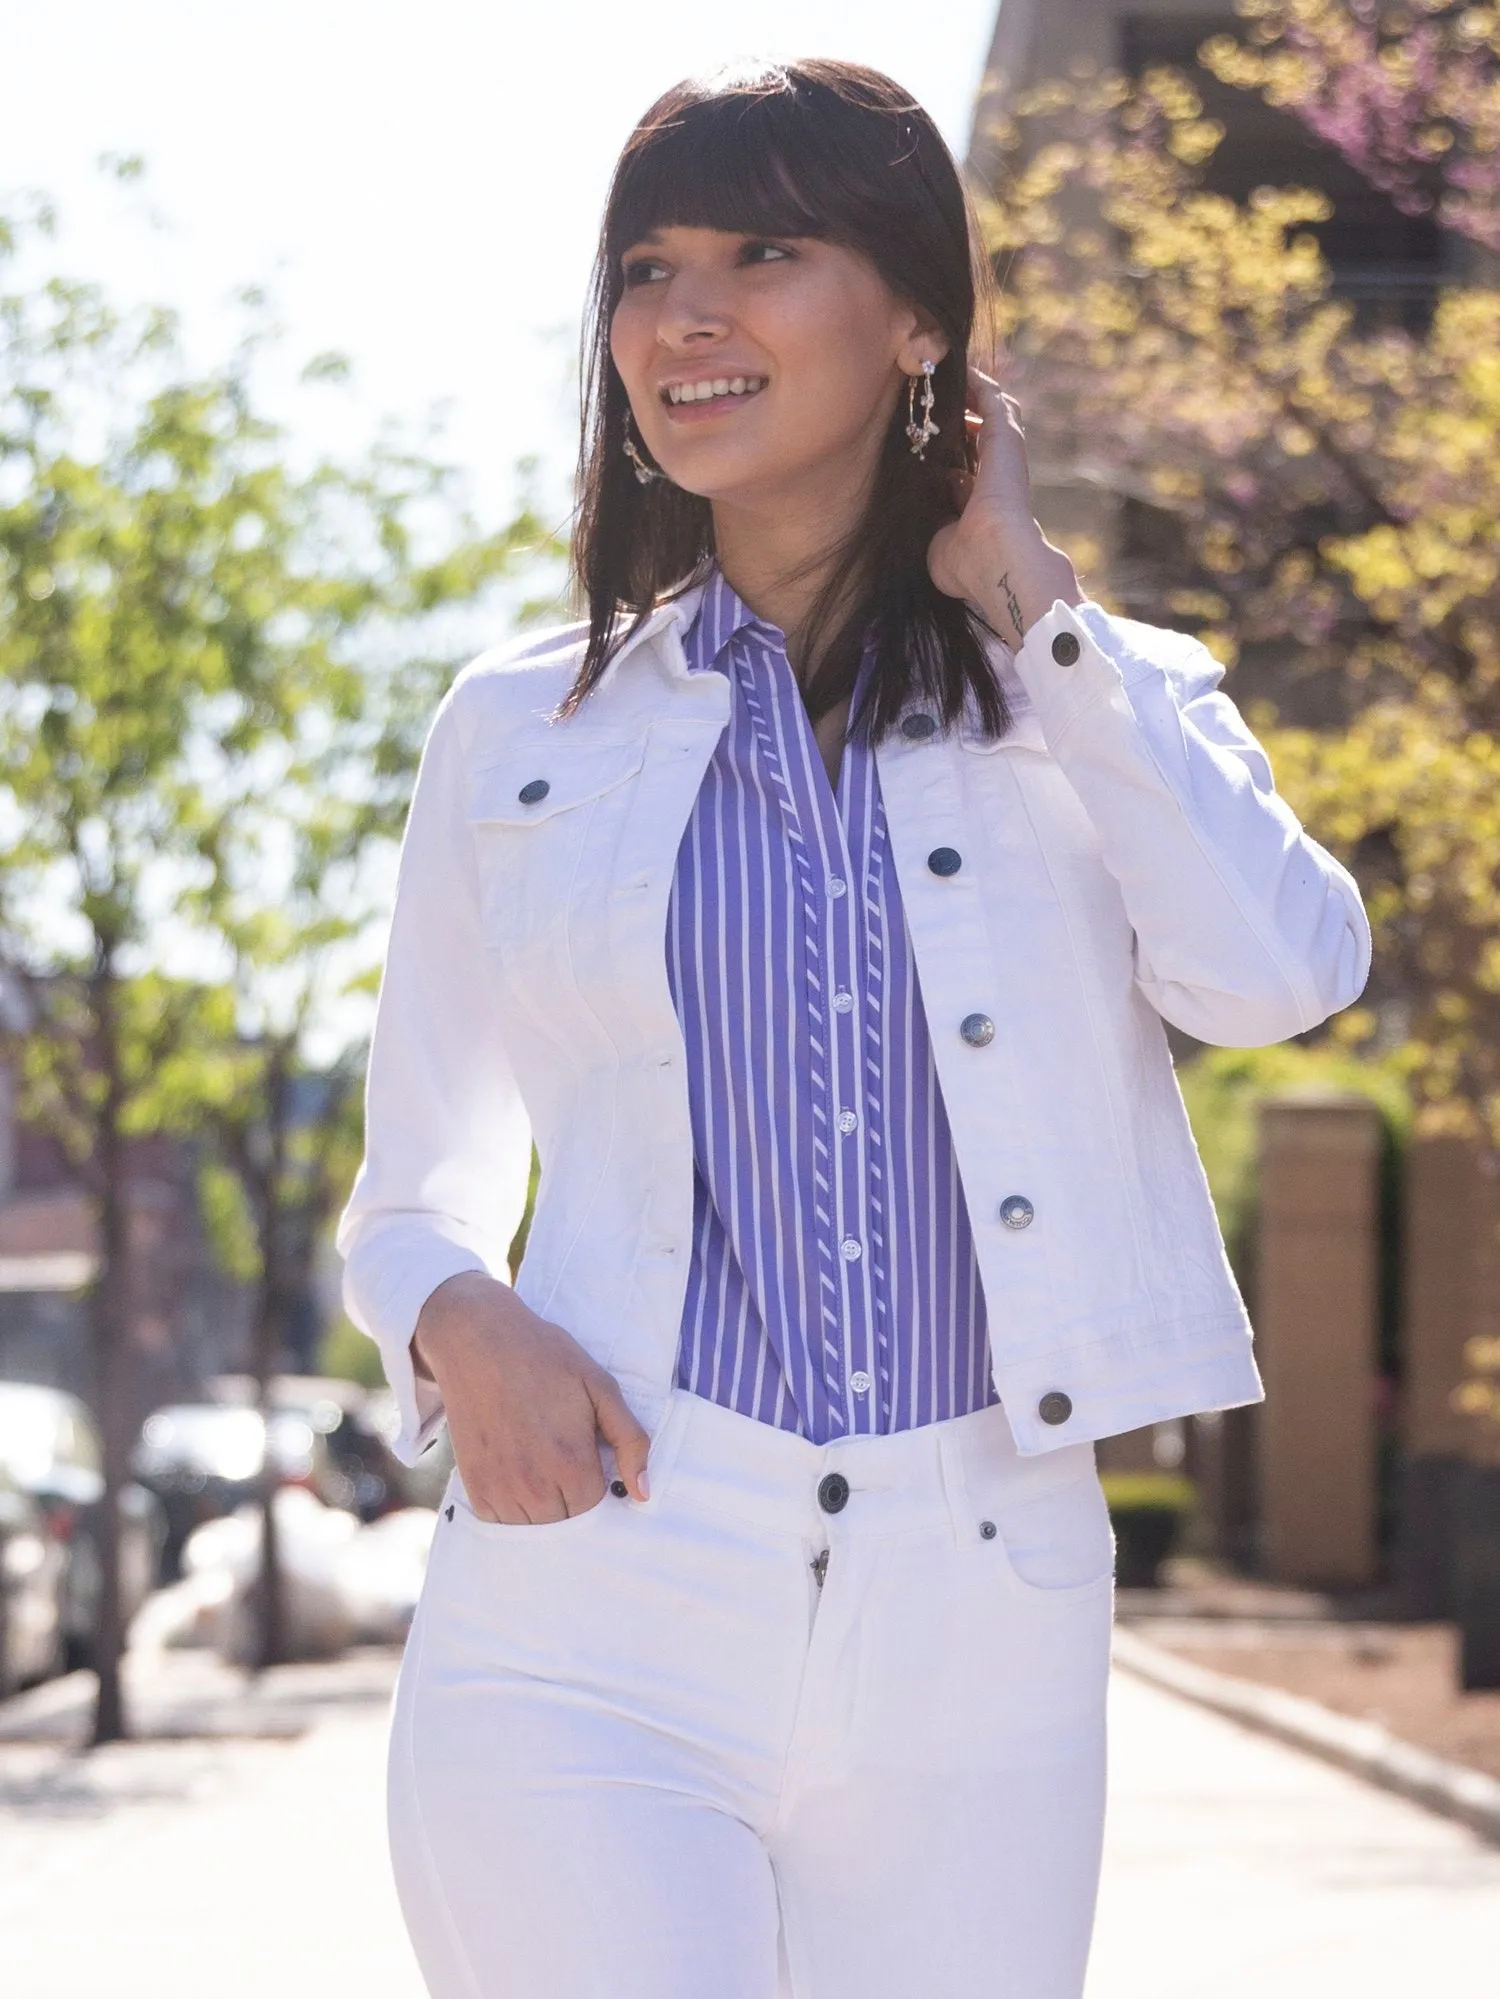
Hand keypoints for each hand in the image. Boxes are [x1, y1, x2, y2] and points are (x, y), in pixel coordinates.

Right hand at [412, 1271, 649, 1522]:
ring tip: (542, 1467)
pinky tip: (518, 1475)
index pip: (596, 1511)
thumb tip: (643, 1493)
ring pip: (533, 1529)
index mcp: (571, 1465)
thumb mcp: (600, 1387)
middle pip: (566, 1525)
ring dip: (543, 1509)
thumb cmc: (545, 1359)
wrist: (478, 1342)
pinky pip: (499, 1522)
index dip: (599, 1489)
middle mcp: (535, 1487)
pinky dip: (512, 1509)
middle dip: (573, 1501)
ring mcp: (500, 1489)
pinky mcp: (474, 1486)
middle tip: (566, 1462)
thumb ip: (630, 1441)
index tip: (592, 1464)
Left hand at [927, 366, 1081, 644]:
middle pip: (975, 435)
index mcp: (981, 503)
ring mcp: (1004, 455)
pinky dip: (974, 382)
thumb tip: (919, 511)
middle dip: (953, 417)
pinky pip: (991, 399)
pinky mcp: (1007, 438)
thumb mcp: (937, 544)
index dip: (941, 453)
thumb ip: (931, 524)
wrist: (994, 559)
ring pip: (988, 412)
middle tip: (926, 398)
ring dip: (965, 394)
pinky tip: (955, 367)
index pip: (961, 468)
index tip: (918, 439)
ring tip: (941, 375)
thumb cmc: (966, 565)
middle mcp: (995, 475)